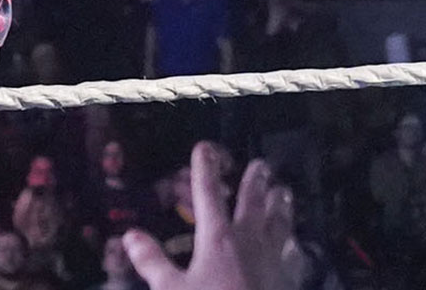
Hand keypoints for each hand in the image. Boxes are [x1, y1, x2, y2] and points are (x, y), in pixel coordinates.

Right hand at [123, 144, 303, 289]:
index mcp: (218, 238)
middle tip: (261, 165)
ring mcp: (271, 261)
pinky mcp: (286, 280)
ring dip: (280, 206)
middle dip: (254, 181)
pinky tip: (295, 244)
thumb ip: (153, 261)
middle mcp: (248, 242)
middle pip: (252, 203)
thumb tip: (131, 235)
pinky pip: (291, 254)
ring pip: (278, 224)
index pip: (208, 195)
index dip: (204, 169)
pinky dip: (292, 243)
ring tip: (284, 191)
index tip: (204, 148)